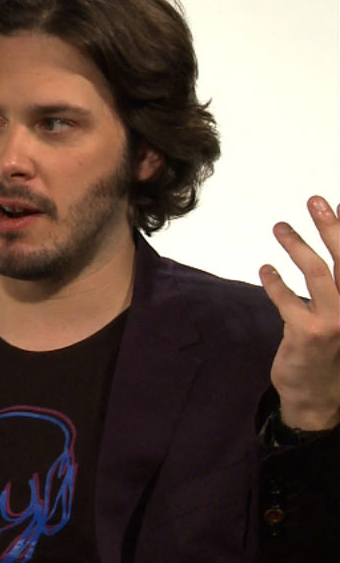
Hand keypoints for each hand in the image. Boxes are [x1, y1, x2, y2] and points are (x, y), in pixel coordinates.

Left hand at [260, 195, 339, 430]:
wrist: (322, 396)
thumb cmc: (333, 350)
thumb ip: (337, 282)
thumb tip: (333, 241)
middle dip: (332, 227)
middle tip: (315, 201)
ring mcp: (336, 322)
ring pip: (317, 273)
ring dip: (297, 245)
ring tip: (280, 227)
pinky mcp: (308, 334)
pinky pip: (287, 299)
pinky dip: (274, 281)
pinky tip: (266, 269)